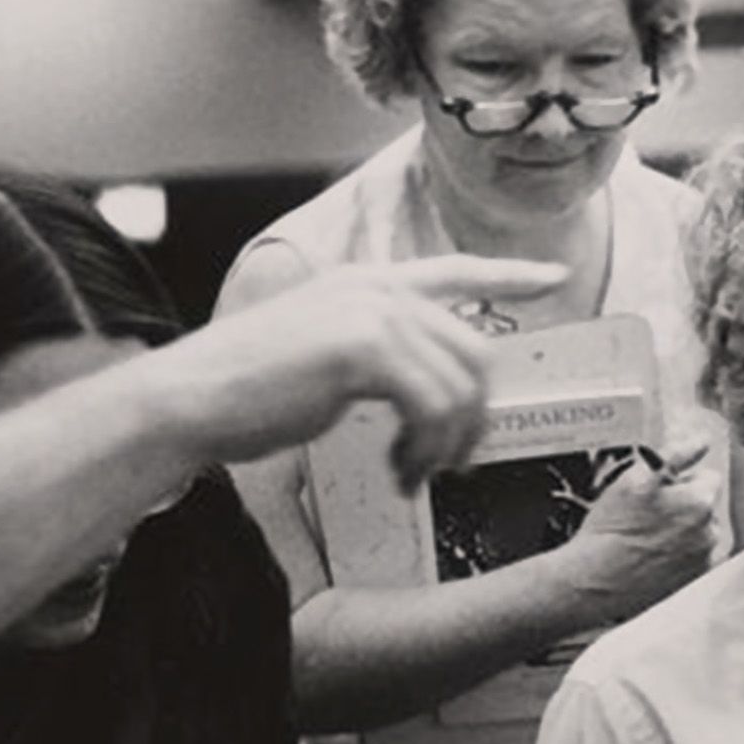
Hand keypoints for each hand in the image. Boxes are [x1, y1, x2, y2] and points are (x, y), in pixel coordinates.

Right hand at [152, 254, 567, 487]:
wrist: (188, 401)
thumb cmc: (245, 393)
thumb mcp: (322, 358)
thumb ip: (375, 352)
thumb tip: (425, 388)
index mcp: (366, 283)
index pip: (454, 270)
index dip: (509, 274)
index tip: (554, 278)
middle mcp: (375, 289)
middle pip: (475, 351)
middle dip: (476, 417)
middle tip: (449, 464)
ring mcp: (371, 314)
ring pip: (460, 386)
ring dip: (446, 445)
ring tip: (412, 474)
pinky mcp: (363, 349)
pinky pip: (433, 406)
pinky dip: (425, 451)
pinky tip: (398, 472)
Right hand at [554, 441, 724, 626]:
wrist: (593, 580)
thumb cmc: (611, 528)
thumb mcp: (636, 478)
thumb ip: (675, 455)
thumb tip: (702, 440)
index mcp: (701, 503)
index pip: (707, 478)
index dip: (680, 480)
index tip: (657, 491)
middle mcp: (710, 534)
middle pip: (705, 507)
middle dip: (684, 505)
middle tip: (647, 514)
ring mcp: (702, 561)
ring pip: (699, 533)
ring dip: (683, 531)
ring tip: (647, 538)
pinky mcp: (691, 583)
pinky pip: (692, 559)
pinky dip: (679, 556)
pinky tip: (652, 557)